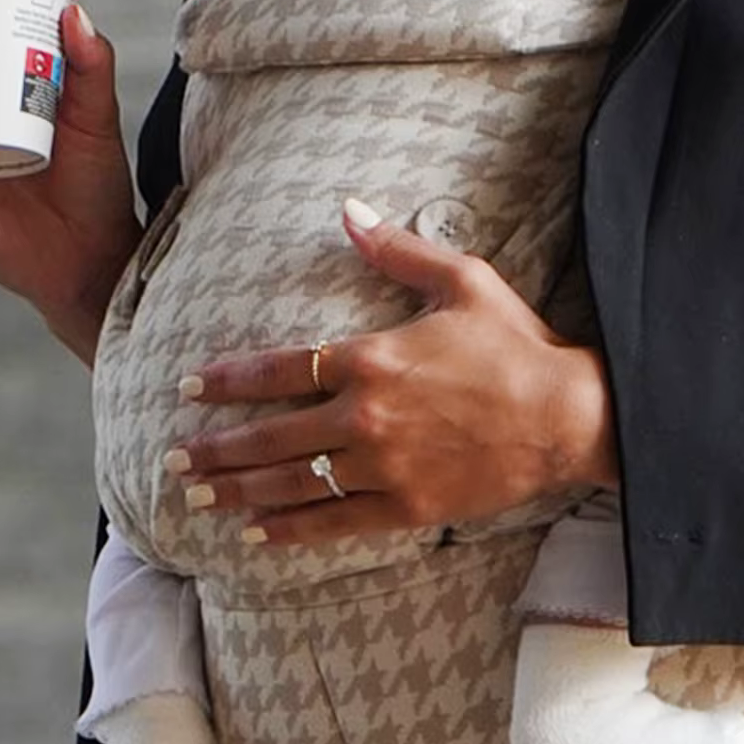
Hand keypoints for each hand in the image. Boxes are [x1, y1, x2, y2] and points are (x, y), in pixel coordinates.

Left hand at [167, 200, 619, 543]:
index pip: (279, 369)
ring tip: (198, 495)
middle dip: (216, 447)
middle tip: (176, 456)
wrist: (567, 415)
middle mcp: (365, 417)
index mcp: (371, 358)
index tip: (191, 386)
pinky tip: (255, 534)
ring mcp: (382, 468)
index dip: (230, 379)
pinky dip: (289, 531)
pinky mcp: (406, 508)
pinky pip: (332, 523)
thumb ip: (397, 250)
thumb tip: (349, 209)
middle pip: (270, 436)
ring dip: (238, 490)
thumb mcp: (462, 280)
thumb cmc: (516, 345)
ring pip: (292, 483)